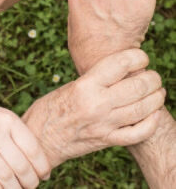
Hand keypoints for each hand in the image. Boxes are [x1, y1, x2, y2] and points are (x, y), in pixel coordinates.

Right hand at [0, 91, 50, 188]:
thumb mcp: (1, 116)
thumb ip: (17, 134)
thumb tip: (36, 160)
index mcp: (9, 119)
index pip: (33, 148)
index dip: (42, 166)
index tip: (45, 175)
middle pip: (21, 166)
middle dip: (31, 182)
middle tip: (32, 185)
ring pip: (5, 177)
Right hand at [23, 49, 164, 167]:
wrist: (39, 139)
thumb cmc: (49, 109)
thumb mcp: (69, 87)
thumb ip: (94, 81)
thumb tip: (120, 73)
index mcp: (85, 86)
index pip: (120, 64)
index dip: (138, 57)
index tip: (142, 57)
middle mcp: (97, 104)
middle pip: (138, 86)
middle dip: (152, 78)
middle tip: (153, 76)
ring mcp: (104, 124)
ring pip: (143, 108)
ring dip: (156, 97)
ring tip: (158, 91)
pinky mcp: (106, 141)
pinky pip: (138, 133)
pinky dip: (151, 122)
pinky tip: (153, 114)